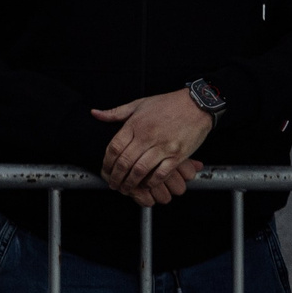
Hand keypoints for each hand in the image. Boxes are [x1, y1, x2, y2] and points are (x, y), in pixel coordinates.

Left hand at [92, 90, 213, 203]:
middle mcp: (147, 136)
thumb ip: (115, 113)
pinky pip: (162, 173)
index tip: (105, 170)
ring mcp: (163, 147)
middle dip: (116, 177)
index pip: (114, 147)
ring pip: (140, 170)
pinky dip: (152, 182)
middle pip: (124, 162)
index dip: (107, 162)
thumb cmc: (167, 104)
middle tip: (113, 184)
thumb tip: (95, 113)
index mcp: (135, 125)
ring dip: (131, 183)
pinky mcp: (178, 155)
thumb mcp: (138, 104)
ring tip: (126, 188)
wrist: (196, 105)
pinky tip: (147, 185)